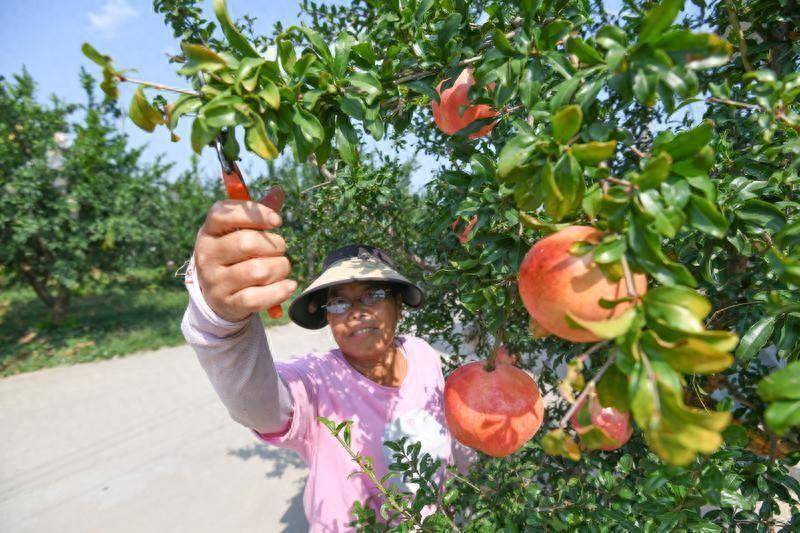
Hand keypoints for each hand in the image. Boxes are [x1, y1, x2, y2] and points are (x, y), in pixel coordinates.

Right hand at [194, 186, 295, 321]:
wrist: (218, 298)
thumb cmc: (235, 257)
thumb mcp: (239, 233)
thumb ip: (258, 213)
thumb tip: (278, 191)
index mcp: (209, 232)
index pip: (223, 214)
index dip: (255, 214)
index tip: (277, 221)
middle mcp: (207, 256)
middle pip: (247, 243)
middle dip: (274, 245)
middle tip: (279, 250)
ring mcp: (215, 282)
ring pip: (258, 271)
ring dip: (280, 268)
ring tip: (281, 268)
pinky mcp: (228, 304)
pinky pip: (258, 297)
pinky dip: (280, 291)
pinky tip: (288, 285)